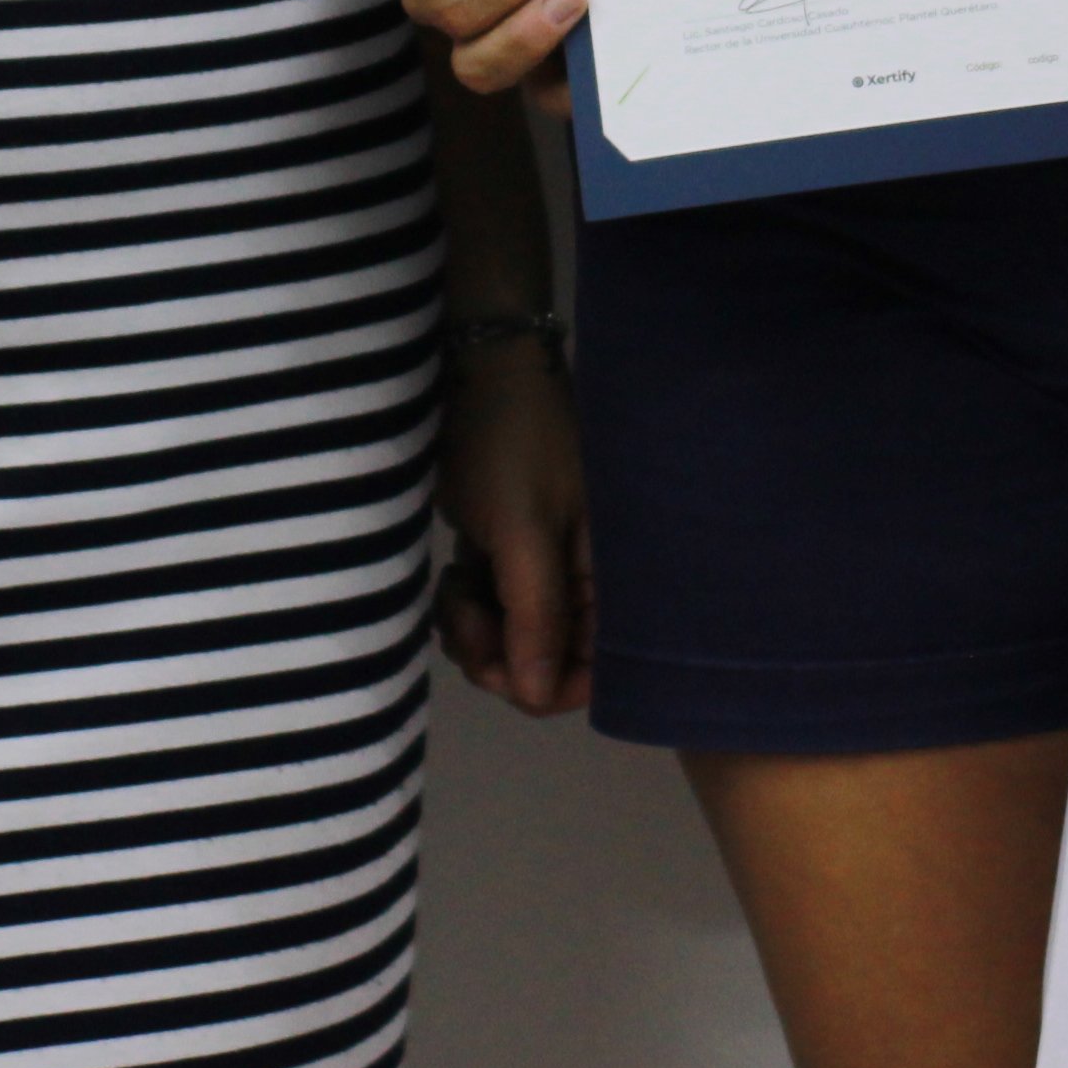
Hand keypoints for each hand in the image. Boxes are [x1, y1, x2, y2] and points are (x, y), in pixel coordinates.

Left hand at [432, 337, 594, 717]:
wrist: (477, 370)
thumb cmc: (509, 444)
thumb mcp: (523, 533)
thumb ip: (536, 618)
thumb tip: (540, 697)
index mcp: (612, 579)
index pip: (594, 674)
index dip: (542, 685)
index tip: (494, 661)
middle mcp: (588, 584)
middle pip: (545, 668)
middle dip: (496, 655)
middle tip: (463, 612)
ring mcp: (550, 572)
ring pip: (511, 645)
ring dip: (474, 630)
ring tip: (456, 585)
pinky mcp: (515, 560)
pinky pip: (493, 616)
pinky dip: (467, 609)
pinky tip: (455, 576)